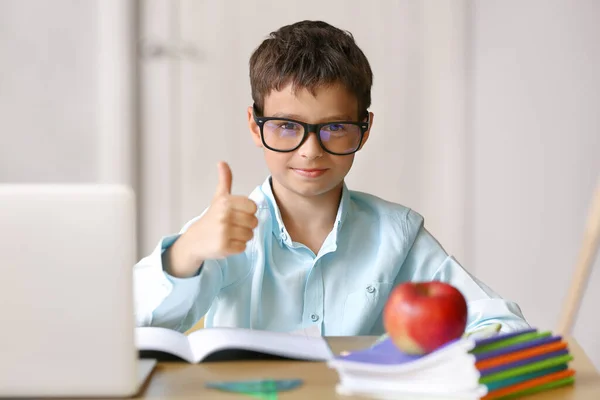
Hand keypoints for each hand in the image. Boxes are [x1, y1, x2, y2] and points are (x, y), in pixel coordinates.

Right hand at [165, 161, 257, 277]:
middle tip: (233, 226)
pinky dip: (237, 247)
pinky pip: (243, 247)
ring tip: (230, 234)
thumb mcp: (219, 197)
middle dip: (246, 225)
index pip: (253, 207)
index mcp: (226, 202)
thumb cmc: (211, 218)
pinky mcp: (224, 247)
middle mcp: (224, 216)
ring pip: (250, 235)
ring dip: (242, 237)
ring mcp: (224, 232)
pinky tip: (227, 243)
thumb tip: (222, 162)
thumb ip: (224, 180)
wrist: (195, 240)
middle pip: (254, 222)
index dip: (248, 212)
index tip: (237, 214)